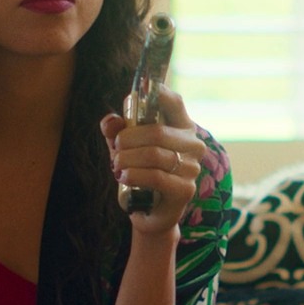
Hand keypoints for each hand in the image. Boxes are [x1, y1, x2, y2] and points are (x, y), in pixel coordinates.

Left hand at [100, 84, 209, 234]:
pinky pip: (156, 176)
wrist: (149, 210)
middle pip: (157, 131)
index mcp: (182, 126)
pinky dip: (134, 175)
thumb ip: (116, 131)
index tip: (136, 96)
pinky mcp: (185, 189)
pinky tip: (123, 177)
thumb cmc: (140, 170)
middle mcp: (193, 145)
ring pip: (154, 155)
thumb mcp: (124, 147)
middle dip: (128, 138)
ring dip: (127, 159)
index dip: (158, 94)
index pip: (175, 102)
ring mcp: (191, 168)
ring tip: (117, 164)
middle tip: (116, 147)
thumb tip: (111, 121)